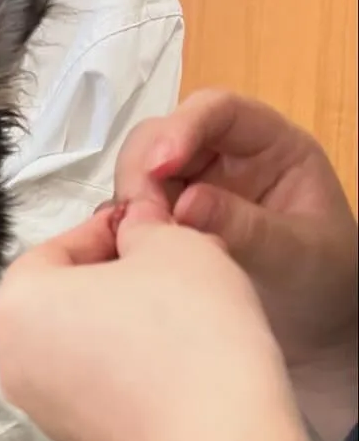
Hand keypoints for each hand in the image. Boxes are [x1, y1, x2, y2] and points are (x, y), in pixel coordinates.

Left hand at [0, 202, 290, 440]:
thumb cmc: (187, 334)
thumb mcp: (174, 247)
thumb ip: (146, 225)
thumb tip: (138, 223)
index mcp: (14, 304)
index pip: (54, 249)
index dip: (107, 230)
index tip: (148, 226)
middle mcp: (9, 358)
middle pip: (59, 297)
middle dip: (112, 275)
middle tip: (168, 264)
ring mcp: (38, 404)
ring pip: (77, 340)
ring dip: (120, 319)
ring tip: (179, 309)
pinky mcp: (73, 436)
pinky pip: (93, 382)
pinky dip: (124, 363)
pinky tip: (173, 356)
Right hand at [114, 90, 357, 440]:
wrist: (315, 328)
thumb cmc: (323, 282)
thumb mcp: (297, 254)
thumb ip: (246, 228)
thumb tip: (185, 204)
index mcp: (269, 147)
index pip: (218, 112)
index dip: (182, 129)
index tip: (160, 168)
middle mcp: (223, 160)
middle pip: (163, 137)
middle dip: (142, 170)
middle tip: (137, 219)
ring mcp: (189, 191)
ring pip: (137, 175)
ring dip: (127, 204)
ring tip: (135, 246)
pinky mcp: (164, 224)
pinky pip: (128, 215)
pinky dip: (117, 231)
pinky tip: (124, 259)